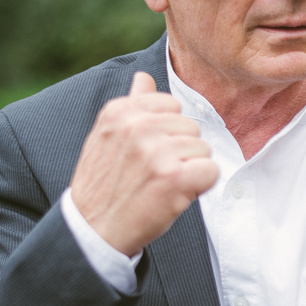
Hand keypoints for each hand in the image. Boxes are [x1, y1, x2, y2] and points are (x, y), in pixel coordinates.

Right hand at [70, 72, 218, 255]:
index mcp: (120, 112)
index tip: (150, 152)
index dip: (169, 132)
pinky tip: (177, 194)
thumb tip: (144, 77)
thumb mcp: (109, 136)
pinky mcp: (174, 178)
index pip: (171, 105)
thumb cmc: (106, 183)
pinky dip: (201, 185)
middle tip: (155, 174)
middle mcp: (137, 127)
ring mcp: (156, 152)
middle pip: (192, 128)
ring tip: (162, 185)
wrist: (94, 228)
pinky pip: (211, 170)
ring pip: (203, 149)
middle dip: (182, 152)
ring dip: (190, 170)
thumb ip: (132, 105)